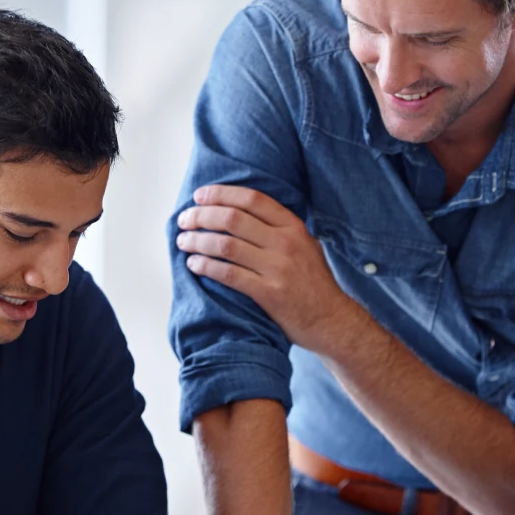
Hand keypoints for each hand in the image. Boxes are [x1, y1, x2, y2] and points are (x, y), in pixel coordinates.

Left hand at [176, 185, 360, 351]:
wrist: (331, 320)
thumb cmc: (312, 282)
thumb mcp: (305, 245)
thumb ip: (278, 228)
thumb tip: (239, 211)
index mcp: (292, 226)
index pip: (251, 199)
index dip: (221, 194)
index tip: (199, 196)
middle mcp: (285, 243)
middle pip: (232, 219)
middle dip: (202, 216)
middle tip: (184, 219)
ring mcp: (277, 268)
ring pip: (226, 245)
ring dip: (197, 241)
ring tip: (183, 241)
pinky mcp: (268, 293)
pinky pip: (228, 274)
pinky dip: (206, 266)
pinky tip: (193, 264)